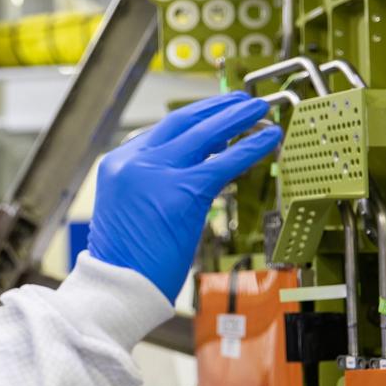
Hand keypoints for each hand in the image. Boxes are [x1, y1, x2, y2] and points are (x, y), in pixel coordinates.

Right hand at [87, 92, 281, 302]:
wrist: (117, 285)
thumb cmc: (126, 258)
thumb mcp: (129, 207)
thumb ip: (153, 181)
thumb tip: (200, 163)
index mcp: (117, 163)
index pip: (161, 131)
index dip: (196, 119)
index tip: (217, 114)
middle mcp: (134, 162)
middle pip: (182, 122)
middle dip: (217, 108)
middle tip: (242, 100)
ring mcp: (156, 174)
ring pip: (205, 134)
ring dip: (238, 117)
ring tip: (259, 109)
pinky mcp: (182, 191)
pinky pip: (224, 162)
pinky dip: (251, 147)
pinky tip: (268, 138)